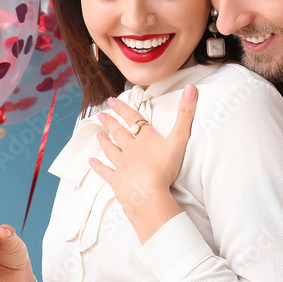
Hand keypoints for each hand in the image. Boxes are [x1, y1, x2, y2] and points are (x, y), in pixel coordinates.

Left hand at [90, 84, 197, 241]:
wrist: (148, 193)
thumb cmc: (164, 168)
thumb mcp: (179, 139)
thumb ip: (185, 114)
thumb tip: (191, 88)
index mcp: (146, 139)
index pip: (134, 119)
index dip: (123, 109)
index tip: (111, 100)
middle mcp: (131, 149)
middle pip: (120, 133)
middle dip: (111, 123)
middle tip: (102, 115)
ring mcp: (122, 165)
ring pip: (111, 150)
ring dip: (105, 142)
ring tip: (98, 134)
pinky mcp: (117, 181)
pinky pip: (105, 172)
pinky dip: (98, 167)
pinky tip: (91, 162)